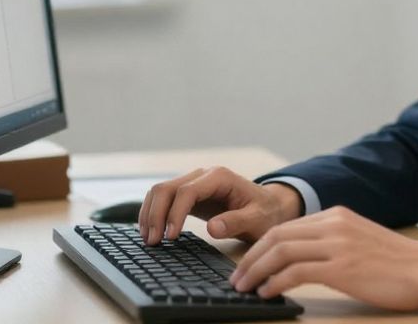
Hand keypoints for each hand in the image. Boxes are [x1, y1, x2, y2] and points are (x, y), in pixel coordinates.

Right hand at [138, 166, 302, 244]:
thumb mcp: (257, 220)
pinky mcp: (188, 194)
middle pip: (167, 188)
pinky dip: (153, 214)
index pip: (187, 191)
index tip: (170, 237)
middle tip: (153, 242)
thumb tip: (212, 228)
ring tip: (149, 240)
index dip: (175, 214)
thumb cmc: (265, 212)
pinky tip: (151, 232)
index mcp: (219, 177)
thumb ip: (236, 222)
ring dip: (150, 214)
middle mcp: (202, 176)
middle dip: (156, 215)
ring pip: (160, 192)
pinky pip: (164, 199)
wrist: (269, 206)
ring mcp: (193, 183)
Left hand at [229, 205, 417, 310]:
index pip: (286, 227)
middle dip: (251, 258)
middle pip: (277, 236)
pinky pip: (296, 271)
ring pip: (281, 251)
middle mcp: (334, 225)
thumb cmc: (399, 263)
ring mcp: (338, 244)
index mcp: (337, 216)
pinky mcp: (342, 267)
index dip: (260, 247)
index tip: (248, 264)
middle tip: (237, 278)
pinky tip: (268, 293)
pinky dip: (276, 282)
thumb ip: (334, 242)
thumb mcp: (361, 241)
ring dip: (256, 271)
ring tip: (244, 288)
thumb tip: (303, 260)